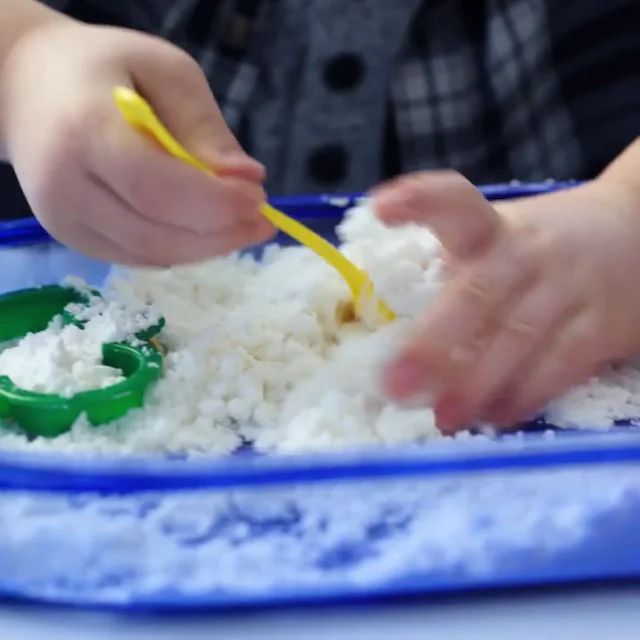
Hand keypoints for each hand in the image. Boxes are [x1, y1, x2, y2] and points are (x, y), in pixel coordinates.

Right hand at [0, 21, 272, 264]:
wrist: (27, 87)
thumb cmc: (103, 68)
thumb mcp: (165, 71)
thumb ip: (205, 127)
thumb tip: (249, 179)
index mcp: (85, 132)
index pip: (160, 189)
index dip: (217, 204)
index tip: (261, 199)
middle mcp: (66, 188)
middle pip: (158, 236)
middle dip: (222, 235)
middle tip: (263, 222)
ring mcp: (65, 221)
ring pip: (152, 255)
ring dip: (208, 248)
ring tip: (243, 226)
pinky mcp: (73, 240)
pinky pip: (140, 257)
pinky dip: (183, 249)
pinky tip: (205, 230)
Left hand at [375, 171, 639, 431]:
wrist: (638, 232)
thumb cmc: (542, 247)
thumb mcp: (500, 236)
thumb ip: (459, 273)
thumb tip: (399, 347)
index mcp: (492, 226)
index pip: (456, 202)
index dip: (420, 201)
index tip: (381, 208)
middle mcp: (528, 251)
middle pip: (480, 292)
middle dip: (435, 342)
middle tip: (396, 385)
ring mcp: (569, 287)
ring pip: (518, 335)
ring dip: (476, 381)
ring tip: (443, 416)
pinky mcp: (604, 325)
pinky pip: (561, 364)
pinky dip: (526, 393)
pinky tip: (495, 415)